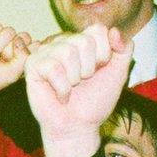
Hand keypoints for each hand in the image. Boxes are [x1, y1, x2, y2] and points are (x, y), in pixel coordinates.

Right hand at [27, 24, 133, 156]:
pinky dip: (62, 88)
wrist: (78, 127)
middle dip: (89, 69)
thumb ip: (124, 49)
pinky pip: (53, 68)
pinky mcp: (32, 66)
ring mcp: (46, 52)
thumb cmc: (94, 101)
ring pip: (68, 53)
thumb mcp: (118, 73)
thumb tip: (114, 31)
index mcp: (82, 40)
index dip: (103, 54)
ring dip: (75, 79)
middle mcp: (63, 41)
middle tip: (82, 82)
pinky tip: (60, 95)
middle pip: (84, 41)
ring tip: (71, 88)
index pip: (97, 30)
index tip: (98, 71)